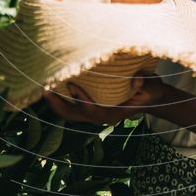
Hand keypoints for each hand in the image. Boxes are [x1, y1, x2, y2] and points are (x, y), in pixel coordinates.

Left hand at [42, 73, 168, 125]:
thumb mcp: (152, 85)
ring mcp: (95, 113)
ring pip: (70, 113)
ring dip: (56, 102)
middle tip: (45, 90)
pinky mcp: (91, 107)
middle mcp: (101, 116)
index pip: (94, 111)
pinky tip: (52, 85)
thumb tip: (138, 79)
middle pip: (75, 115)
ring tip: (43, 88)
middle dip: (59, 105)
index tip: (72, 86)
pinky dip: (61, 99)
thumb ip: (145, 82)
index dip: (82, 100)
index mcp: (114, 114)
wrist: (151, 97)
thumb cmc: (150, 89)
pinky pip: (71, 107)